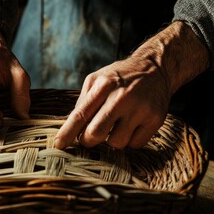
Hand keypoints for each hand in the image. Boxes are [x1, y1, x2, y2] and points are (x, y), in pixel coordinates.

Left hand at [55, 21, 209, 149]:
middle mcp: (122, 97)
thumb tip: (71, 127)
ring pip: (116, 143)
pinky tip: (131, 125)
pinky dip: (129, 140)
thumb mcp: (97, 79)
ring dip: (111, 139)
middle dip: (88, 140)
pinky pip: (135, 145)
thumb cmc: (120, 76)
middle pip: (96, 133)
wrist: (155, 68)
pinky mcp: (155, 119)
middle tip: (89, 137)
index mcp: (104, 85)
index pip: (81, 114)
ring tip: (116, 124)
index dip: (67, 132)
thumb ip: (84, 101)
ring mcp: (140, 109)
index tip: (58, 145)